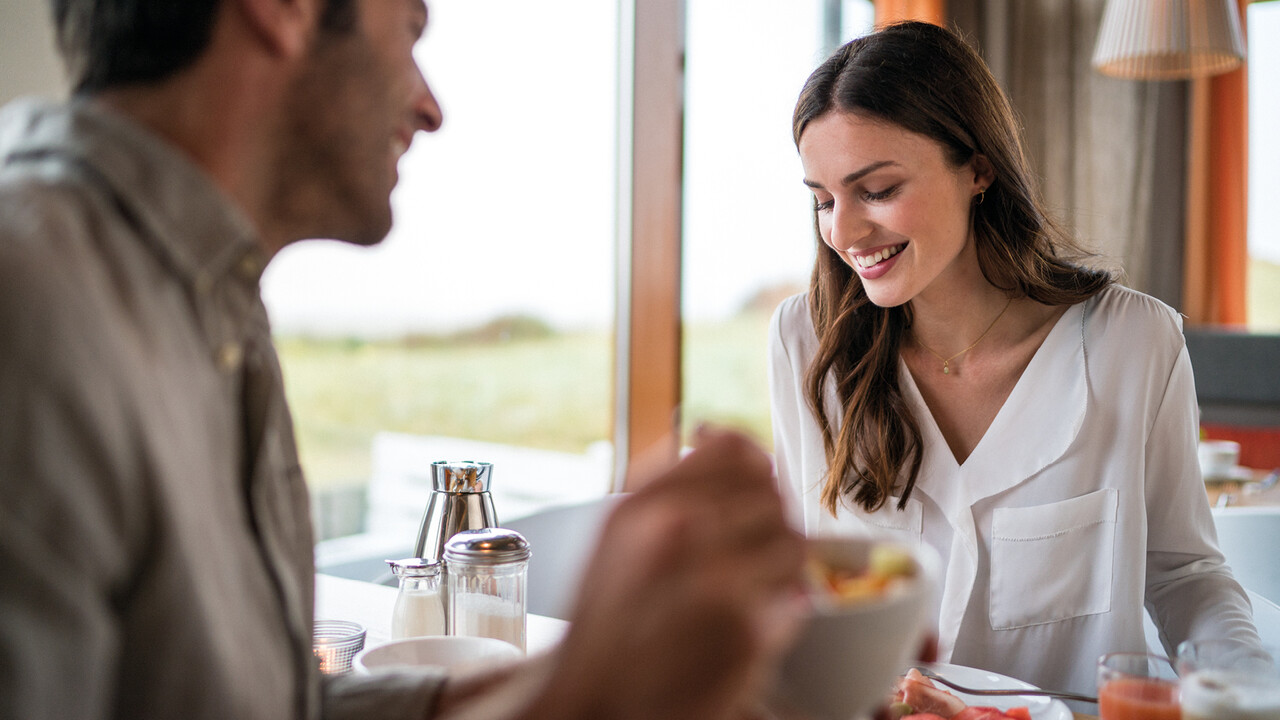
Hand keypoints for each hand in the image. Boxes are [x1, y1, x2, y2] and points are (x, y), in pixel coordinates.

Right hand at [536, 427, 807, 719]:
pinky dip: (782, 610)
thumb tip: (716, 436)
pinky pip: (796, 597)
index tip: (752, 487)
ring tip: (750, 589)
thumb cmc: (607, 626)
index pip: (734, 449)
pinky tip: (748, 623)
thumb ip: (666, 483)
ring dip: (782, 566)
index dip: (754, 465)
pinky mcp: (747, 630)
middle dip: (771, 520)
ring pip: (793, 542)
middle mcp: (678, 531)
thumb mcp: (617, 535)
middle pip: (772, 494)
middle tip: (751, 552)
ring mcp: (716, 579)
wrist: (593, 705)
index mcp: (644, 504)